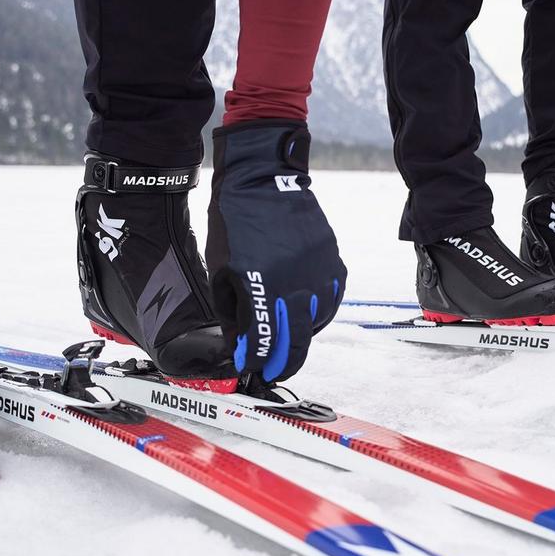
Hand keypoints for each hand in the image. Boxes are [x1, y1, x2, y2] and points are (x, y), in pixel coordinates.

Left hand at [206, 121, 346, 382]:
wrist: (262, 180)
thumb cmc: (235, 224)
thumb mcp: (222, 272)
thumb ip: (232, 313)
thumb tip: (241, 346)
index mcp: (261, 288)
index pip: (262, 342)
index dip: (256, 362)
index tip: (251, 371)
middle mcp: (294, 285)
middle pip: (296, 343)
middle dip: (283, 365)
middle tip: (274, 375)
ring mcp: (318, 274)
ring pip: (316, 324)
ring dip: (301, 339)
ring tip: (288, 343)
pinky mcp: (333, 262)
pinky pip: (329, 300)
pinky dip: (317, 313)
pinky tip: (304, 315)